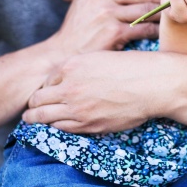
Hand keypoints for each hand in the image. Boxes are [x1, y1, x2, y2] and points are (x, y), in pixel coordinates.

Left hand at [23, 51, 170, 132]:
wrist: (152, 84)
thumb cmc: (133, 67)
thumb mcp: (104, 57)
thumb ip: (83, 67)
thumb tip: (71, 77)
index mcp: (74, 65)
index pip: (48, 79)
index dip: (48, 86)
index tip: (49, 91)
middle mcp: (71, 86)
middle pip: (38, 99)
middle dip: (35, 103)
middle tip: (34, 107)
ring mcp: (77, 107)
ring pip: (43, 117)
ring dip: (36, 118)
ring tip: (33, 119)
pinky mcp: (88, 124)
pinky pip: (61, 128)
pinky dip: (55, 126)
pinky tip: (56, 125)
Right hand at [49, 0, 166, 60]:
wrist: (60, 56)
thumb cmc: (80, 32)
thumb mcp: (89, 4)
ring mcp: (106, 12)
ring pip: (147, 10)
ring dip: (166, 14)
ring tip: (183, 14)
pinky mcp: (113, 31)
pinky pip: (144, 28)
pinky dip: (158, 30)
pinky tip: (169, 32)